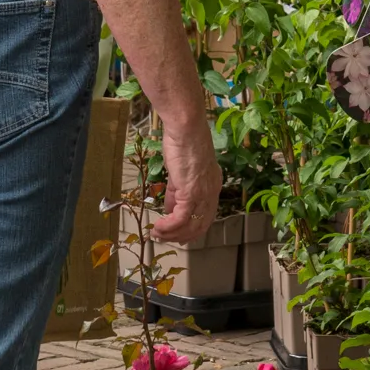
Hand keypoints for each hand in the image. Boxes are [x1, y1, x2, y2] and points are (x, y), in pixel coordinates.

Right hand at [150, 116, 221, 242]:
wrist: (186, 130)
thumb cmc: (183, 143)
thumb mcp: (180, 173)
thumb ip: (176, 193)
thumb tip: (169, 209)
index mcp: (212, 186)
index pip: (206, 216)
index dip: (193, 229)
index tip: (179, 235)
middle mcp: (212, 193)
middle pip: (200, 225)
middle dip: (182, 236)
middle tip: (165, 239)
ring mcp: (203, 194)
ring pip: (190, 226)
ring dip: (172, 234)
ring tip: (156, 233)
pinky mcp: (191, 193)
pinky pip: (180, 219)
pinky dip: (168, 226)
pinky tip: (157, 226)